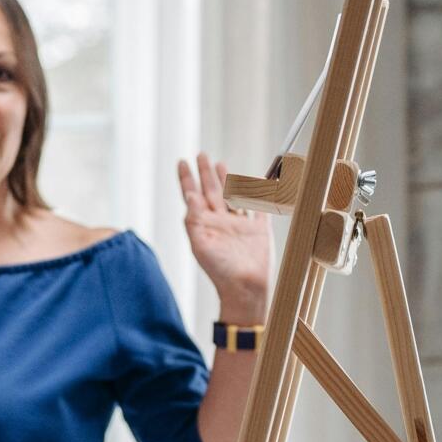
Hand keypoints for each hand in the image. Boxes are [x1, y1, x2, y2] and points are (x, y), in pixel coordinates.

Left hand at [180, 153, 273, 323]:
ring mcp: (240, 224)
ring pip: (233, 195)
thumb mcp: (200, 245)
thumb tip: (190, 195)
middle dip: (206, 172)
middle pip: (212, 190)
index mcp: (205, 224)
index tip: (182, 161)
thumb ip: (194, 219)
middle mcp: (221, 221)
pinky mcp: (259, 229)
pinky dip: (258, 194)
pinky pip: (259, 206)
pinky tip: (255, 184)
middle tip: (201, 154)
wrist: (245, 287)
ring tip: (221, 164)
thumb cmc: (220, 270)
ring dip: (227, 180)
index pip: (194, 195)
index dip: (188, 178)